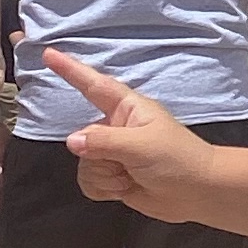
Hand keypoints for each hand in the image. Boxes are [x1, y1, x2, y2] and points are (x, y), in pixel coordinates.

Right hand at [55, 53, 215, 216]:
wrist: (199, 194)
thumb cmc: (178, 159)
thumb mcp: (141, 145)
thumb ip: (104, 142)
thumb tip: (72, 142)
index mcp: (127, 108)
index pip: (93, 85)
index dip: (70, 69)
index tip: (49, 54)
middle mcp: (116, 127)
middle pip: (82, 138)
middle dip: (98, 157)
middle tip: (126, 164)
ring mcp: (114, 153)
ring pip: (84, 163)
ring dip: (104, 176)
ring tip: (129, 178)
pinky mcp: (113, 176)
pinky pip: (89, 181)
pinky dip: (103, 190)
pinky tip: (124, 190)